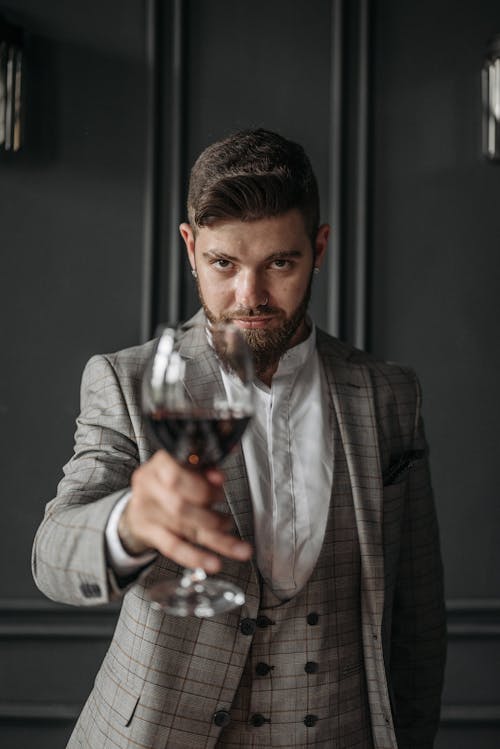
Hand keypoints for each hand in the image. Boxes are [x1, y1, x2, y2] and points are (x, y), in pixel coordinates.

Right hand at [119, 450, 252, 572]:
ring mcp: (146, 510)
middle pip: (180, 505)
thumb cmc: (169, 481)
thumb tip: (218, 477)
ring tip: (234, 543)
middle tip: (227, 520)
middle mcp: (149, 485)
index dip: (202, 485)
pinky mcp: (148, 532)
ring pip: (182, 527)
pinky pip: (173, 547)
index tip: (220, 487)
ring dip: (214, 536)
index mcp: (160, 464)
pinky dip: (196, 556)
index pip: (176, 475)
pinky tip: (213, 562)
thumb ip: (204, 470)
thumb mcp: (186, 467)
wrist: (140, 503)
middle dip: (211, 514)